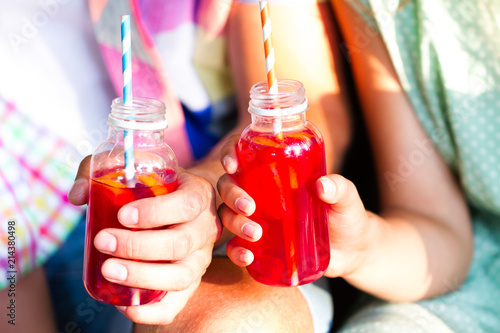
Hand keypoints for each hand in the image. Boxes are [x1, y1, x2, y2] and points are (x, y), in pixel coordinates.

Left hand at [68, 156, 221, 324]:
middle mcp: (205, 228)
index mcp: (198, 195)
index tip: (122, 214)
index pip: (186, 205)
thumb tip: (79, 196)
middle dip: (138, 246)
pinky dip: (151, 311)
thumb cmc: (157, 184)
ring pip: (181, 276)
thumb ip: (104, 171)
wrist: (185, 203)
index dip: (155, 212)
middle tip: (102, 240)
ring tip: (108, 271)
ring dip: (143, 277)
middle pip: (180, 243)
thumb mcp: (137, 167)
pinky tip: (123, 304)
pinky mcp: (190, 282)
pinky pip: (176, 305)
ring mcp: (201, 259)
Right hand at [217, 139, 374, 278]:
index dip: (230, 154)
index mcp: (276, 172)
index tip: (232, 164)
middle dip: (232, 194)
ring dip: (234, 222)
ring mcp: (257, 219)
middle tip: (249, 207)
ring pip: (228, 214)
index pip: (244, 155)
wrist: (351, 250)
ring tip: (255, 234)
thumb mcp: (346, 198)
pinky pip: (236, 246)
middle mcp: (260, 192)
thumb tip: (322, 185)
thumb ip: (339, 188)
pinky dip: (236, 251)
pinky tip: (247, 256)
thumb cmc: (346, 215)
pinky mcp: (259, 244)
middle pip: (229, 186)